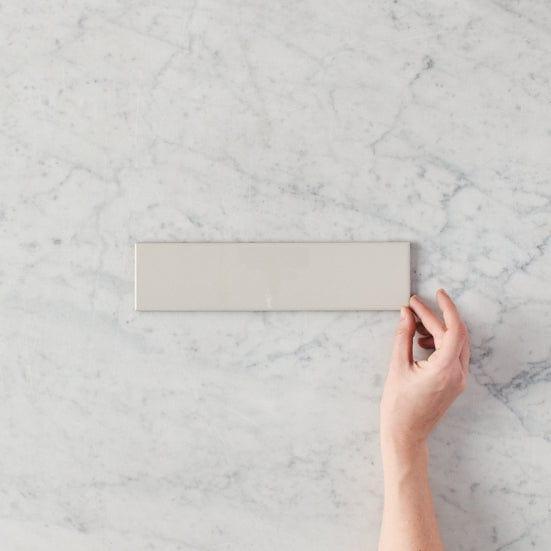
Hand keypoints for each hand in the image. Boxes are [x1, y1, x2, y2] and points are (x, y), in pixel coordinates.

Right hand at [380, 289, 469, 450]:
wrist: (405, 434)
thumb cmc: (399, 406)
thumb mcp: (397, 366)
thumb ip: (404, 336)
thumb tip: (406, 314)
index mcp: (445, 369)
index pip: (454, 329)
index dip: (446, 308)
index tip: (436, 294)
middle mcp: (457, 374)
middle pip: (455, 334)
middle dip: (436, 317)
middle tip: (415, 306)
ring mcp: (458, 379)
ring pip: (455, 343)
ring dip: (437, 329)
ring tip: (414, 323)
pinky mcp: (454, 382)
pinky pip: (452, 354)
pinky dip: (439, 342)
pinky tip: (421, 340)